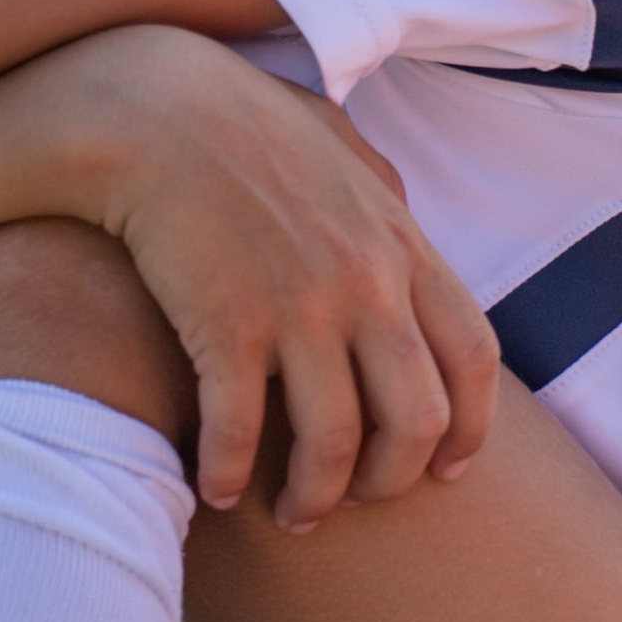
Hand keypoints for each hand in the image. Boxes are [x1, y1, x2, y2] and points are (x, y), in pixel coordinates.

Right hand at [54, 27, 500, 526]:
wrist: (148, 106)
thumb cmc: (236, 120)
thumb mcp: (335, 143)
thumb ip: (381, 189)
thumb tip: (404, 216)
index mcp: (400, 244)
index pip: (472, 358)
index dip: (468, 429)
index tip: (443, 469)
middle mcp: (366, 283)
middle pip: (415, 419)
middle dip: (392, 479)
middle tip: (357, 500)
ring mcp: (300, 306)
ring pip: (333, 443)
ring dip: (314, 496)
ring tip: (292, 514)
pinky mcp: (227, 323)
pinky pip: (241, 430)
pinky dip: (231, 473)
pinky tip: (216, 489)